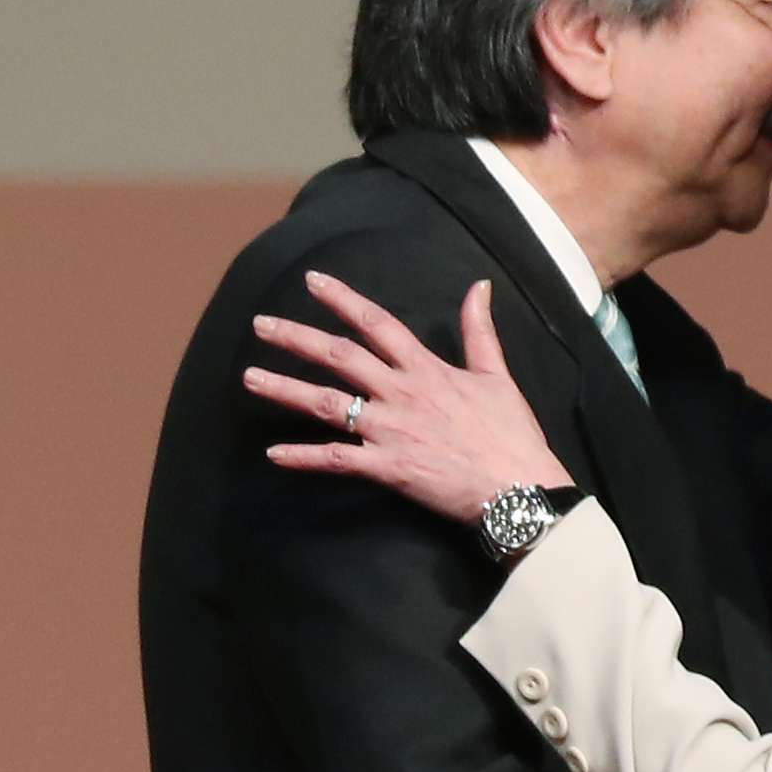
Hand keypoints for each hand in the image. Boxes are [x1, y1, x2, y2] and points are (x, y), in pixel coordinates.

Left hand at [249, 275, 574, 527]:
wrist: (521, 489)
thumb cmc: (512, 436)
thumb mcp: (497, 376)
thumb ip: (480, 331)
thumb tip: (479, 286)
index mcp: (427, 369)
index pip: (378, 324)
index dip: (343, 300)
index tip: (312, 282)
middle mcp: (401, 394)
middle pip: (340, 357)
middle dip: (296, 337)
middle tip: (260, 325)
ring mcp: (391, 431)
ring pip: (327, 404)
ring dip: (285, 389)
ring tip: (249, 378)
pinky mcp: (388, 467)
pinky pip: (336, 460)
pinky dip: (303, 457)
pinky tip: (274, 454)